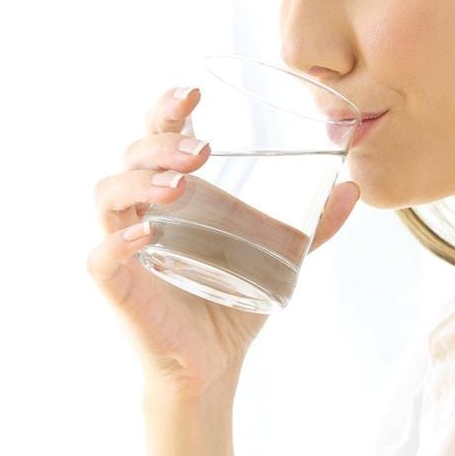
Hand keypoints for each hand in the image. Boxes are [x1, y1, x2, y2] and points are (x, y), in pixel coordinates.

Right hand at [86, 85, 360, 398]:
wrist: (213, 363)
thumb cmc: (232, 297)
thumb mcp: (279, 255)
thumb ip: (312, 225)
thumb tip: (352, 189)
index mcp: (174, 191)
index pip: (157, 135)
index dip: (166, 108)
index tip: (193, 93)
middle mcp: (142, 209)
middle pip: (132, 155)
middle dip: (163, 144)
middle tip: (204, 151)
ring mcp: (124, 244)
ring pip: (108, 194)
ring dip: (140, 181)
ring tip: (179, 186)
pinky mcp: (117, 285)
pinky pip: (101, 255)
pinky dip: (120, 240)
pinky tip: (149, 234)